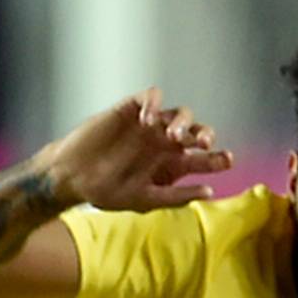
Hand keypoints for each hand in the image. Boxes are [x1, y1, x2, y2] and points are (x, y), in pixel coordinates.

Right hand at [42, 88, 232, 212]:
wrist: (71, 178)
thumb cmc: (105, 191)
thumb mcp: (142, 200)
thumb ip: (175, 197)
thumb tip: (210, 192)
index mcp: (172, 164)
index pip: (203, 158)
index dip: (218, 158)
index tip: (225, 160)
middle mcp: (165, 143)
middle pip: (196, 132)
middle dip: (204, 135)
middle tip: (201, 144)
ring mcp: (149, 125)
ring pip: (179, 113)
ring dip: (183, 120)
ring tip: (172, 134)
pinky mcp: (130, 110)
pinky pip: (150, 97)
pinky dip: (154, 103)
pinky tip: (148, 118)